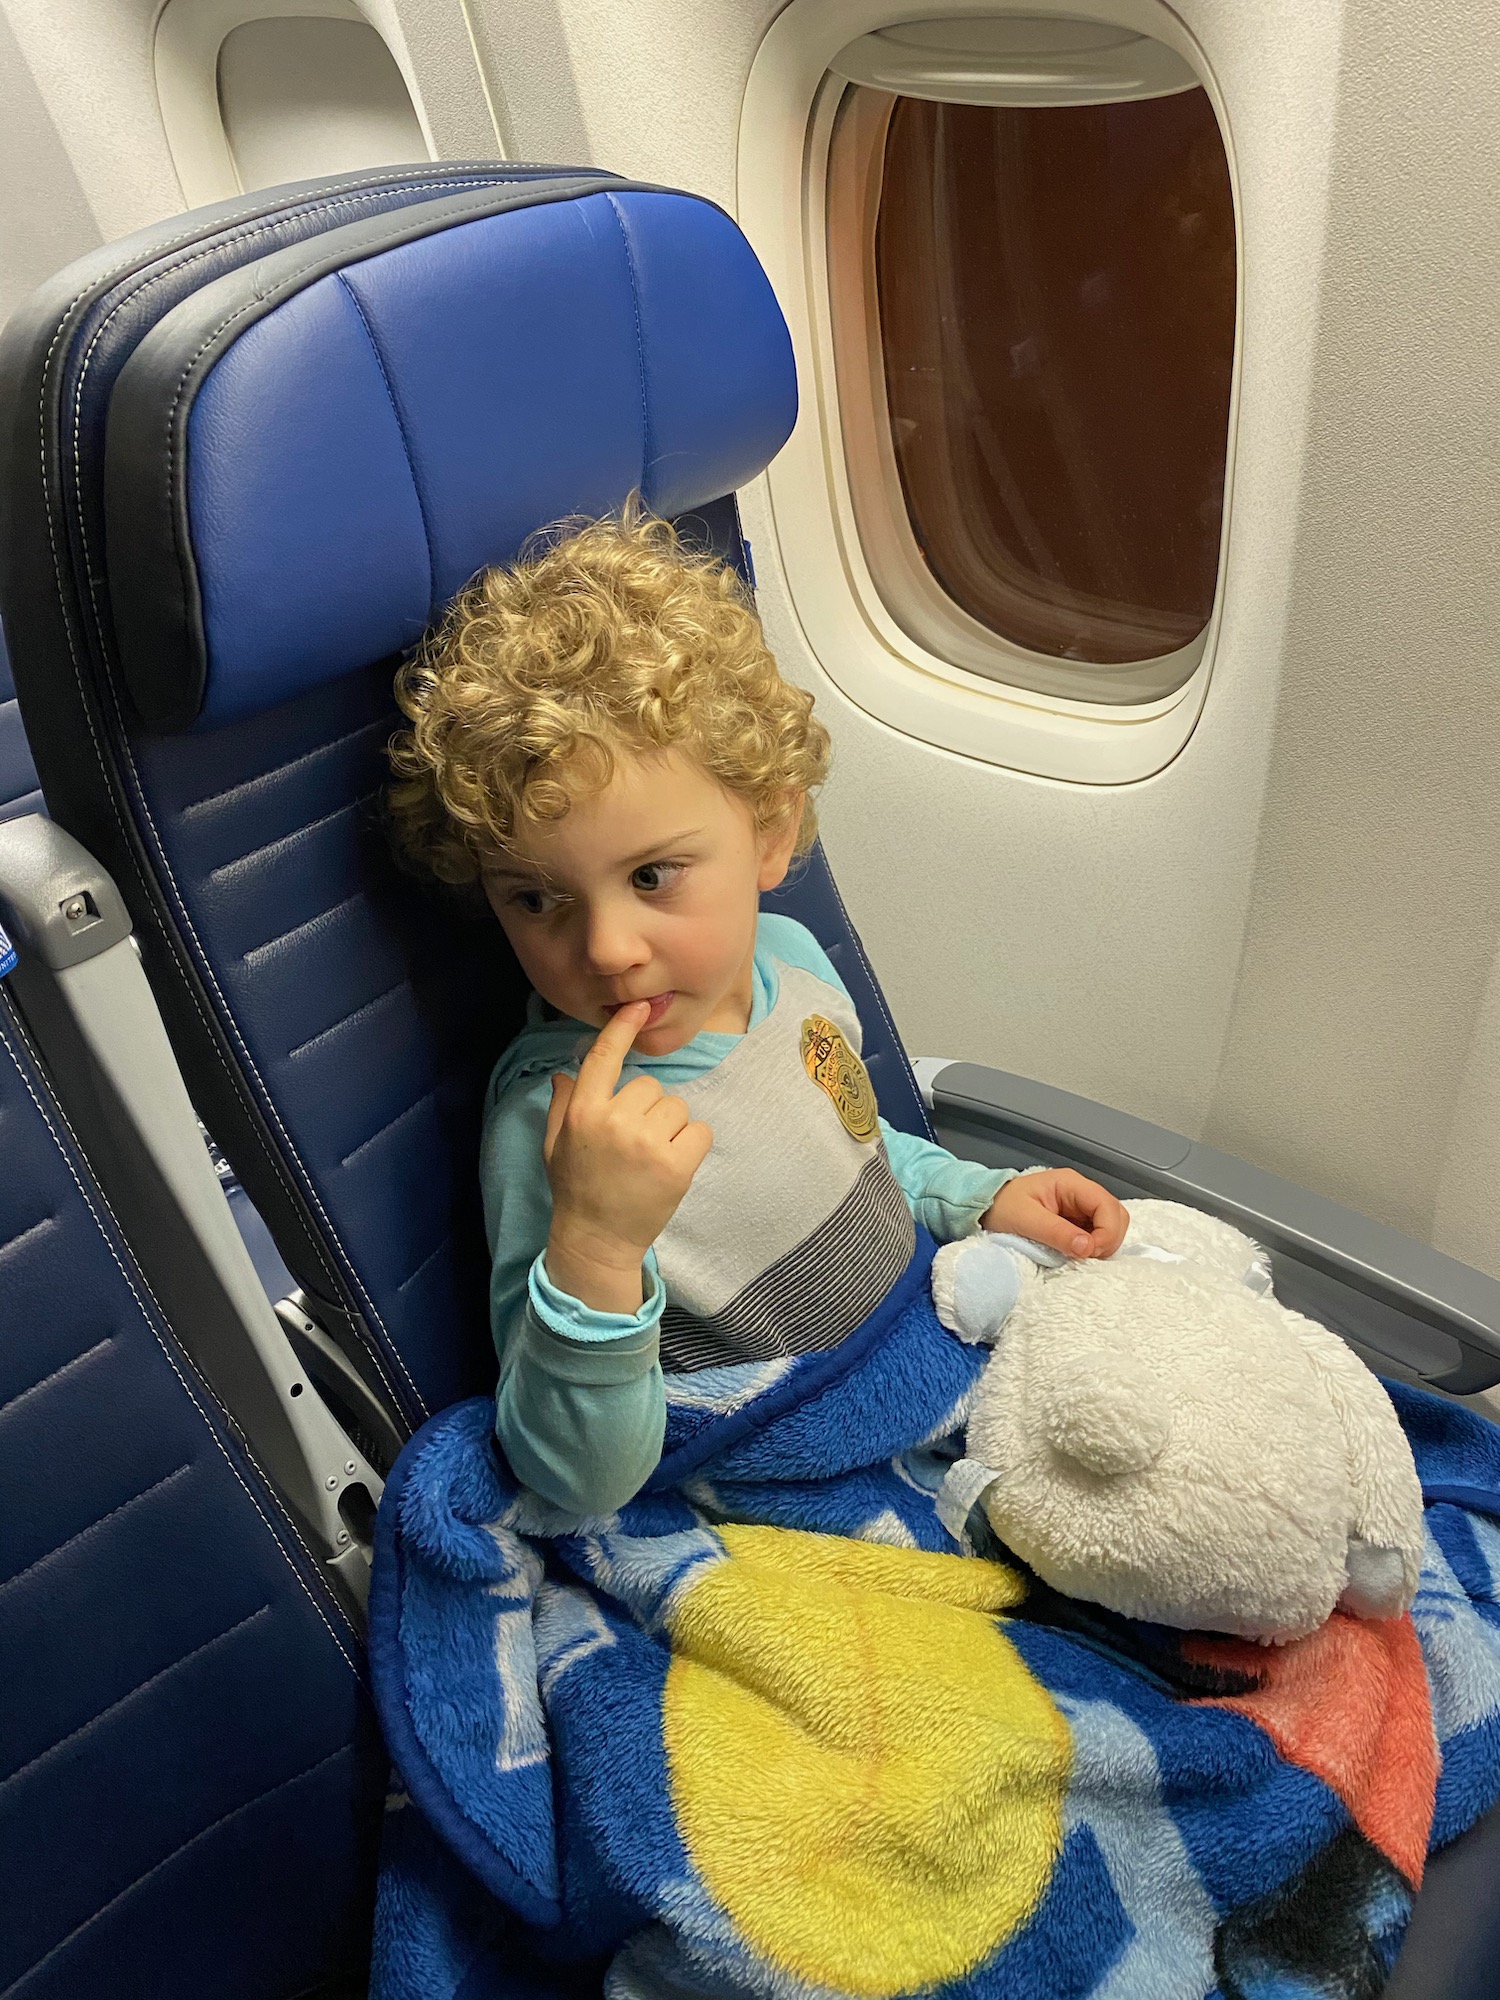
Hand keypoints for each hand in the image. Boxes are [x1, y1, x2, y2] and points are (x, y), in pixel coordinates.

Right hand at [543, 1000, 712, 1312]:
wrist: (597, 1240)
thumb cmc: (575, 1189)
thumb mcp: (555, 1146)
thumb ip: (563, 1106)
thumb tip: (564, 1073)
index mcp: (583, 1112)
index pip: (603, 1059)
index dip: (622, 1030)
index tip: (639, 1006)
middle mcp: (614, 1121)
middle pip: (649, 1086)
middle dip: (647, 1108)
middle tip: (633, 1142)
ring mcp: (647, 1143)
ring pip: (677, 1107)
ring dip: (670, 1126)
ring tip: (651, 1156)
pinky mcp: (676, 1165)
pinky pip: (700, 1130)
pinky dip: (692, 1144)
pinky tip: (672, 1164)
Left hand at [981, 1169, 1127, 1259]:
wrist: (984, 1207)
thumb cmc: (1002, 1207)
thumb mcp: (1026, 1220)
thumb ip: (1057, 1232)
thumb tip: (1087, 1247)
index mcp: (1070, 1183)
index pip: (1107, 1205)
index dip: (1107, 1231)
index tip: (1090, 1252)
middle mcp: (1080, 1192)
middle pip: (1116, 1215)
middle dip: (1109, 1239)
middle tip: (1087, 1256)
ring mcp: (1080, 1207)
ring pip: (1111, 1225)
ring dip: (1103, 1244)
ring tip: (1081, 1256)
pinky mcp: (1077, 1221)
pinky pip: (1098, 1234)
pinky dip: (1095, 1247)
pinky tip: (1078, 1254)